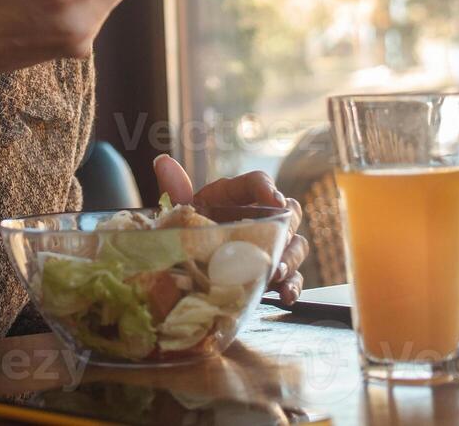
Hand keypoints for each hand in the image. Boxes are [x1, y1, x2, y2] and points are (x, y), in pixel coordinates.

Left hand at [153, 153, 308, 305]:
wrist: (185, 264)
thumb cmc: (187, 231)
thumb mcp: (180, 213)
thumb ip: (174, 189)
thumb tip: (162, 162)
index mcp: (236, 195)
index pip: (258, 182)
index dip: (269, 188)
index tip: (274, 200)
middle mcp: (260, 216)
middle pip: (289, 212)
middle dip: (286, 227)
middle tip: (278, 242)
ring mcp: (270, 244)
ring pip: (296, 244)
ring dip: (291, 258)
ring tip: (276, 272)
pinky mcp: (273, 271)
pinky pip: (294, 276)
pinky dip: (294, 285)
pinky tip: (286, 295)